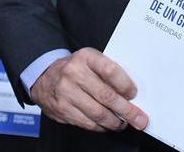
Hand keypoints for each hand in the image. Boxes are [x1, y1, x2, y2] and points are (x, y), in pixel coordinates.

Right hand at [29, 48, 147, 132]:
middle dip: (127, 111)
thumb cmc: (74, 69)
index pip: (110, 70)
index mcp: (86, 57)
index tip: (133, 94)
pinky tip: (107, 125)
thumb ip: (107, 72)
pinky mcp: (62, 109)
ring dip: (115, 122)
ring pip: (98, 113)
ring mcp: (66, 92)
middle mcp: (74, 73)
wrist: (43, 77)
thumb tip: (130, 94)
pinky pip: (87, 122)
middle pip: (106, 96)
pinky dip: (100, 126)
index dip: (125, 84)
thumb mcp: (90, 61)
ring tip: (124, 123)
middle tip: (139, 119)